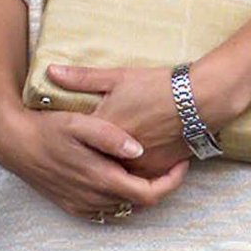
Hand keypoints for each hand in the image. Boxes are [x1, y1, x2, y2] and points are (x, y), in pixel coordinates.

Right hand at [0, 96, 188, 218]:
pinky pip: (106, 210)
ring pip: (125, 208)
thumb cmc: (48, 128)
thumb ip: (110, 137)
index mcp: (100, 179)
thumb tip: (138, 151)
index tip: (181, 162)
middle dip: (161, 184)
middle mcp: (92, 198)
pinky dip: (122, 197)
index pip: (149, 194)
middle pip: (141, 203)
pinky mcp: (72, 206)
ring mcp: (81, 205)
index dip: (171, 182)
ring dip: (141, 191)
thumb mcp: (79, 123)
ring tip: (153, 166)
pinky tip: (125, 177)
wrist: (13, 143)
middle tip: (172, 161)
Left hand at [47, 63, 190, 178]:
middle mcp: (118, 155)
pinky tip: (132, 163)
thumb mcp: (118, 77)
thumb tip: (51, 71)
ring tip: (106, 163)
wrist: (199, 99)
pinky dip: (134, 174)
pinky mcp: (158, 169)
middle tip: (79, 158)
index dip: (68, 143)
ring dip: (111, 172)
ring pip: (117, 176)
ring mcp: (139, 165)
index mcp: (103, 132)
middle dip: (87, 162)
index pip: (74, 145)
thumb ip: (82, 78)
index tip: (61, 141)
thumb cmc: (157, 85)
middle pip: (94, 164)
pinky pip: (140, 180)